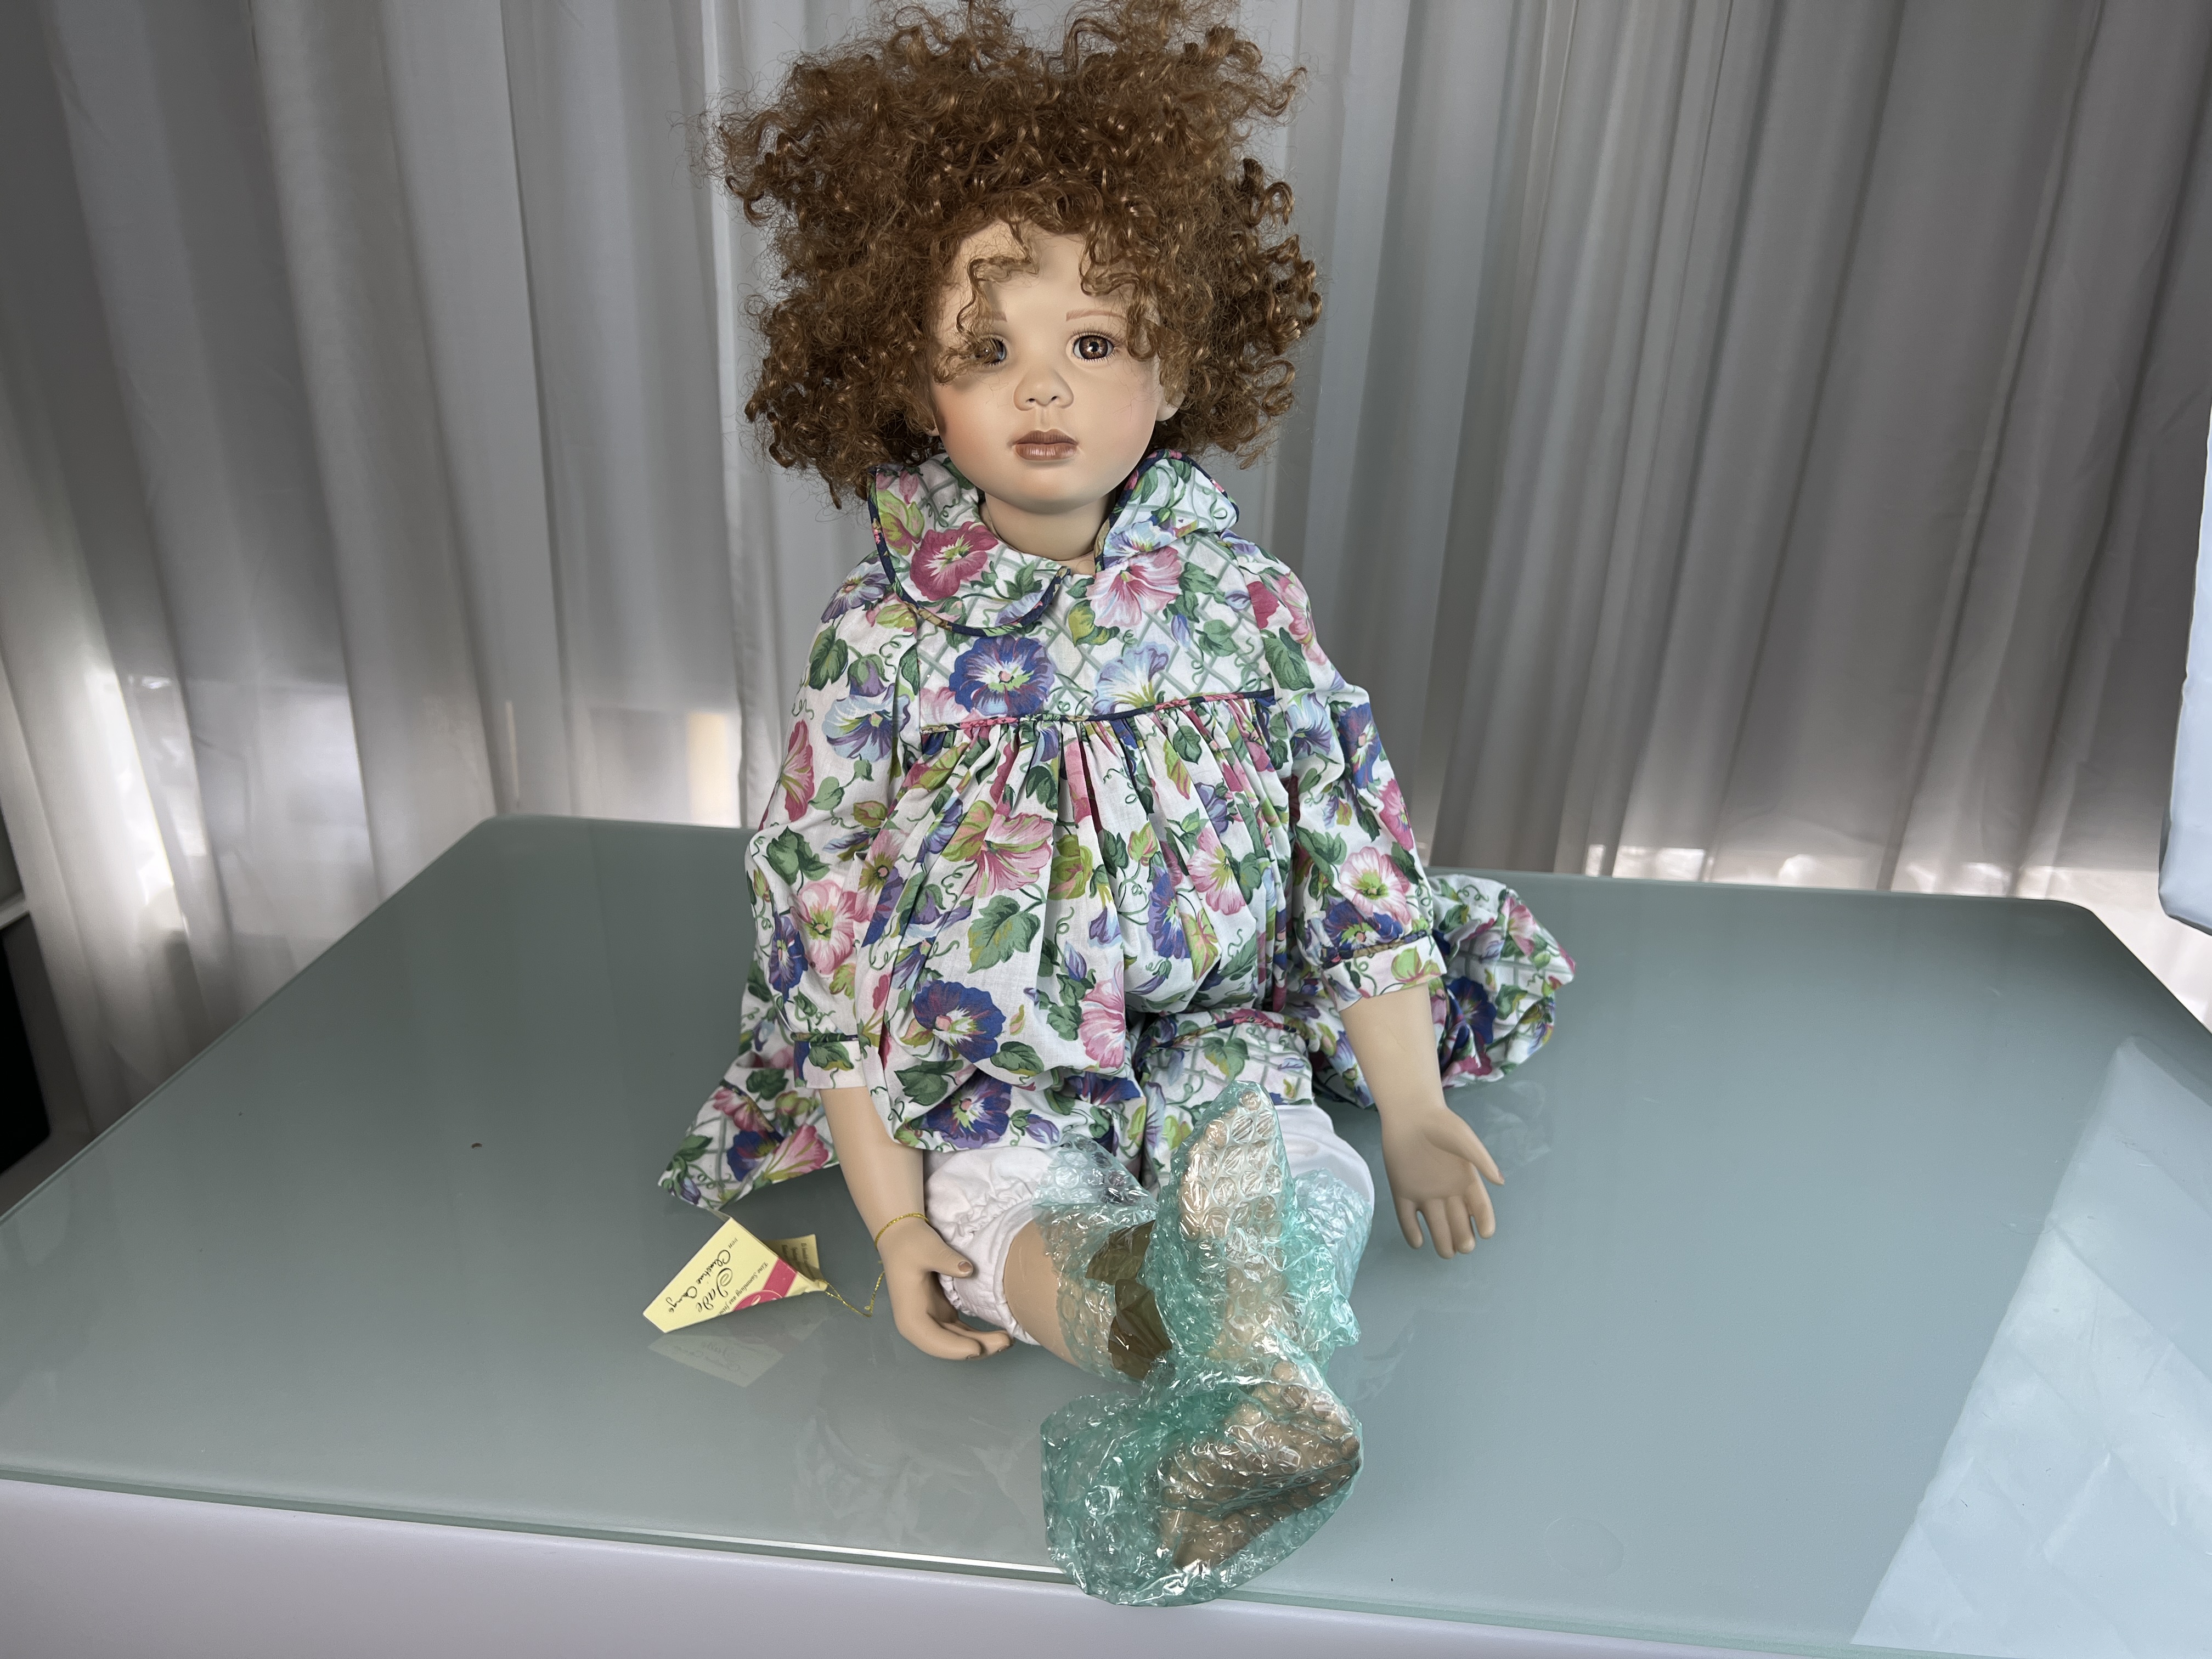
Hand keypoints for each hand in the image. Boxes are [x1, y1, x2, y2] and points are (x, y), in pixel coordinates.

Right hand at [877, 1216, 1015, 1359]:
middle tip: (1005, 1342)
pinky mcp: (943, 1313)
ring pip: (958, 1342)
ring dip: (981, 1345)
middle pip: (948, 1346)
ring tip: (1007, 1341)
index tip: (978, 1348)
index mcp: (910, 1316)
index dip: (955, 1348)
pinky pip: (961, 1332)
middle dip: (977, 1349)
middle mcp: (920, 1325)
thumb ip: (946, 1260)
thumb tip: (968, 1270)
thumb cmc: (910, 1243)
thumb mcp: (927, 1249)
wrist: (902, 1235)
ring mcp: (932, 1320)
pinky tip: (998, 1335)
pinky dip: (978, 1336)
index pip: (933, 1340)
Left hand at [1378, 1098, 1502, 1257]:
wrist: (1409, 1113)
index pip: (1479, 1207)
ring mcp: (1425, 1193)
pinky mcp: (1403, 1192)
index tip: (1486, 1233)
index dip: (1484, 1221)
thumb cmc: (1441, 1124)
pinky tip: (1418, 1242)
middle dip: (1463, 1237)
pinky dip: (1411, 1231)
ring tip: (1446, 1251)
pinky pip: (1407, 1217)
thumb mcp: (1464, 1140)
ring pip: (1436, 1224)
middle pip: (1459, 1221)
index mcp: (1466, 1180)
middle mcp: (1447, 1192)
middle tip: (1464, 1246)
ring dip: (1442, 1240)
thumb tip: (1500, 1182)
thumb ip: (1481, 1160)